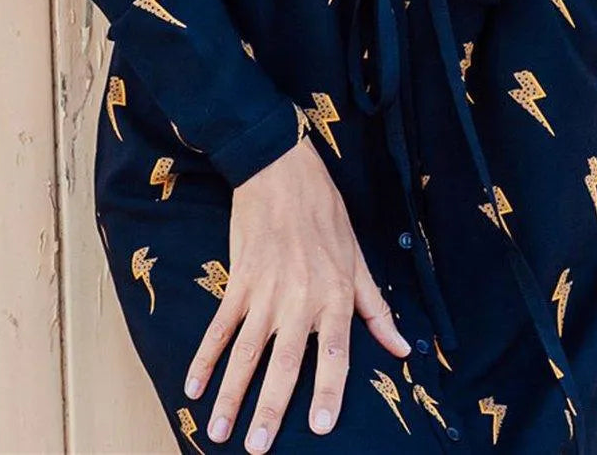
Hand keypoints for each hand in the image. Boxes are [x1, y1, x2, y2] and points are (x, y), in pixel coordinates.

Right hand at [185, 133, 410, 450]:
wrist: (281, 170)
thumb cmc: (325, 213)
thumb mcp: (358, 258)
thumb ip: (376, 309)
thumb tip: (403, 349)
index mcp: (335, 295)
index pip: (335, 354)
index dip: (329, 391)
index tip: (321, 427)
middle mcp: (300, 299)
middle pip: (284, 364)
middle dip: (270, 410)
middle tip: (257, 449)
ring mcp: (265, 291)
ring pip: (246, 352)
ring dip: (231, 394)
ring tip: (218, 431)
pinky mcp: (239, 280)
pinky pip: (220, 326)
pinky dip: (205, 357)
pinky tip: (193, 386)